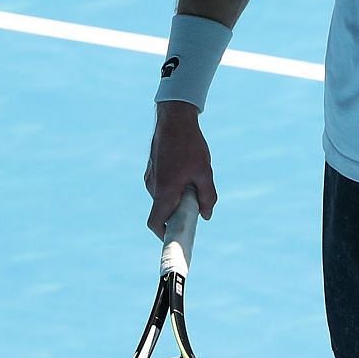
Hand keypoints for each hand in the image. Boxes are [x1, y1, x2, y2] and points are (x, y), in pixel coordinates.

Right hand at [145, 102, 217, 235]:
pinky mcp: (152, 170)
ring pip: (164, 198)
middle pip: (163, 211)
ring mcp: (150, 178)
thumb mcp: (205, 172)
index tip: (177, 239)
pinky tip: (187, 171)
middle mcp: (152, 187)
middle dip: (179, 213)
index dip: (164, 235)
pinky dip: (174, 188)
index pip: (155, 223)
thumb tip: (207, 216)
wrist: (174, 118)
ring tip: (194, 180)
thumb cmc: (190, 145)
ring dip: (178, 198)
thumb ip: (208, 197)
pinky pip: (162, 186)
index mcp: (164, 191)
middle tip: (197, 205)